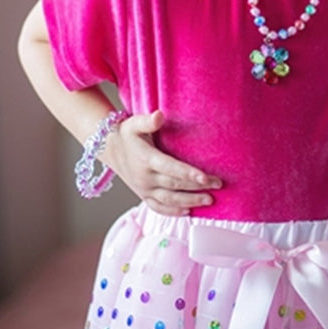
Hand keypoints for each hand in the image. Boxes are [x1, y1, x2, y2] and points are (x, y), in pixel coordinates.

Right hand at [104, 110, 221, 215]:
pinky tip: (188, 212)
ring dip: (190, 202)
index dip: (188, 174)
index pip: (170, 168)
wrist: (109, 149)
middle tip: (217, 185)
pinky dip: (173, 212)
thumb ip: (147, 121)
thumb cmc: (127, 134)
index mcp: (146, 159)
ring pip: (169, 200)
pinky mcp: (143, 195)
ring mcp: (144, 189)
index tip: (205, 178)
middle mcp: (145, 177)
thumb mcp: (134, 123)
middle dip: (197, 187)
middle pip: (174, 185)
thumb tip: (159, 115)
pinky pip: (158, 208)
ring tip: (209, 200)